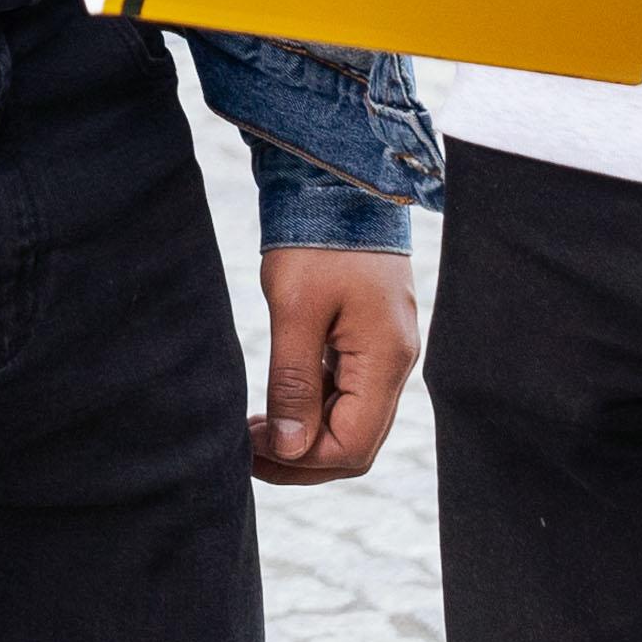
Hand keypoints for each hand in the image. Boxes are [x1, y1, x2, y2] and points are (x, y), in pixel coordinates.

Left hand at [251, 246, 420, 485]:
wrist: (340, 180)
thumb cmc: (317, 239)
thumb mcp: (295, 309)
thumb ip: (294, 382)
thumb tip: (291, 448)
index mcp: (386, 359)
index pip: (353, 446)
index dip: (300, 460)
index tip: (249, 447)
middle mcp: (397, 362)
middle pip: (357, 443)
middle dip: (301, 458)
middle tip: (245, 452)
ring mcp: (387, 350)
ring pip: (352, 421)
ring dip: (305, 436)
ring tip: (253, 433)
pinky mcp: (371, 338)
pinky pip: (348, 393)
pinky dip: (313, 409)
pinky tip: (276, 405)